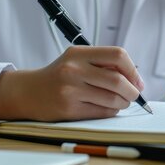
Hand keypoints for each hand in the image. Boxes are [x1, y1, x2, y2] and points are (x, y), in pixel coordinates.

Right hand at [0, 46, 143, 121]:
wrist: (27, 92)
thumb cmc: (59, 75)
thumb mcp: (78, 60)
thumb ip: (104, 64)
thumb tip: (136, 79)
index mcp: (79, 53)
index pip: (118, 55)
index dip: (133, 70)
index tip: (137, 81)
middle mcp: (74, 69)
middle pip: (117, 80)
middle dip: (132, 91)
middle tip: (134, 95)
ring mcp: (70, 90)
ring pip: (112, 98)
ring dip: (124, 103)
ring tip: (122, 102)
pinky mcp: (68, 109)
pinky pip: (101, 112)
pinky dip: (112, 111)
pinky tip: (109, 108)